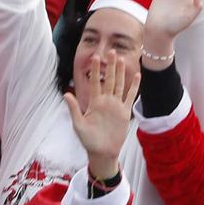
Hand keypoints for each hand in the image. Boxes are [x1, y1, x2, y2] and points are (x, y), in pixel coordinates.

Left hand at [63, 54, 138, 175]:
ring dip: (121, 73)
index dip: (96, 70)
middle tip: (112, 51)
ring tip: (123, 59)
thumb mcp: (78, 124)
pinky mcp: (124, 112)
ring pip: (119, 85)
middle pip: (109, 79)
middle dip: (110, 66)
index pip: (95, 82)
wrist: (102, 152)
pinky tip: (137, 76)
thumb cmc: (89, 140)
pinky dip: (134, 87)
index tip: (96, 57)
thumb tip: (66, 93)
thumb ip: (74, 109)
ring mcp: (116, 106)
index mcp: (94, 102)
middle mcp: (106, 101)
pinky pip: (130, 97)